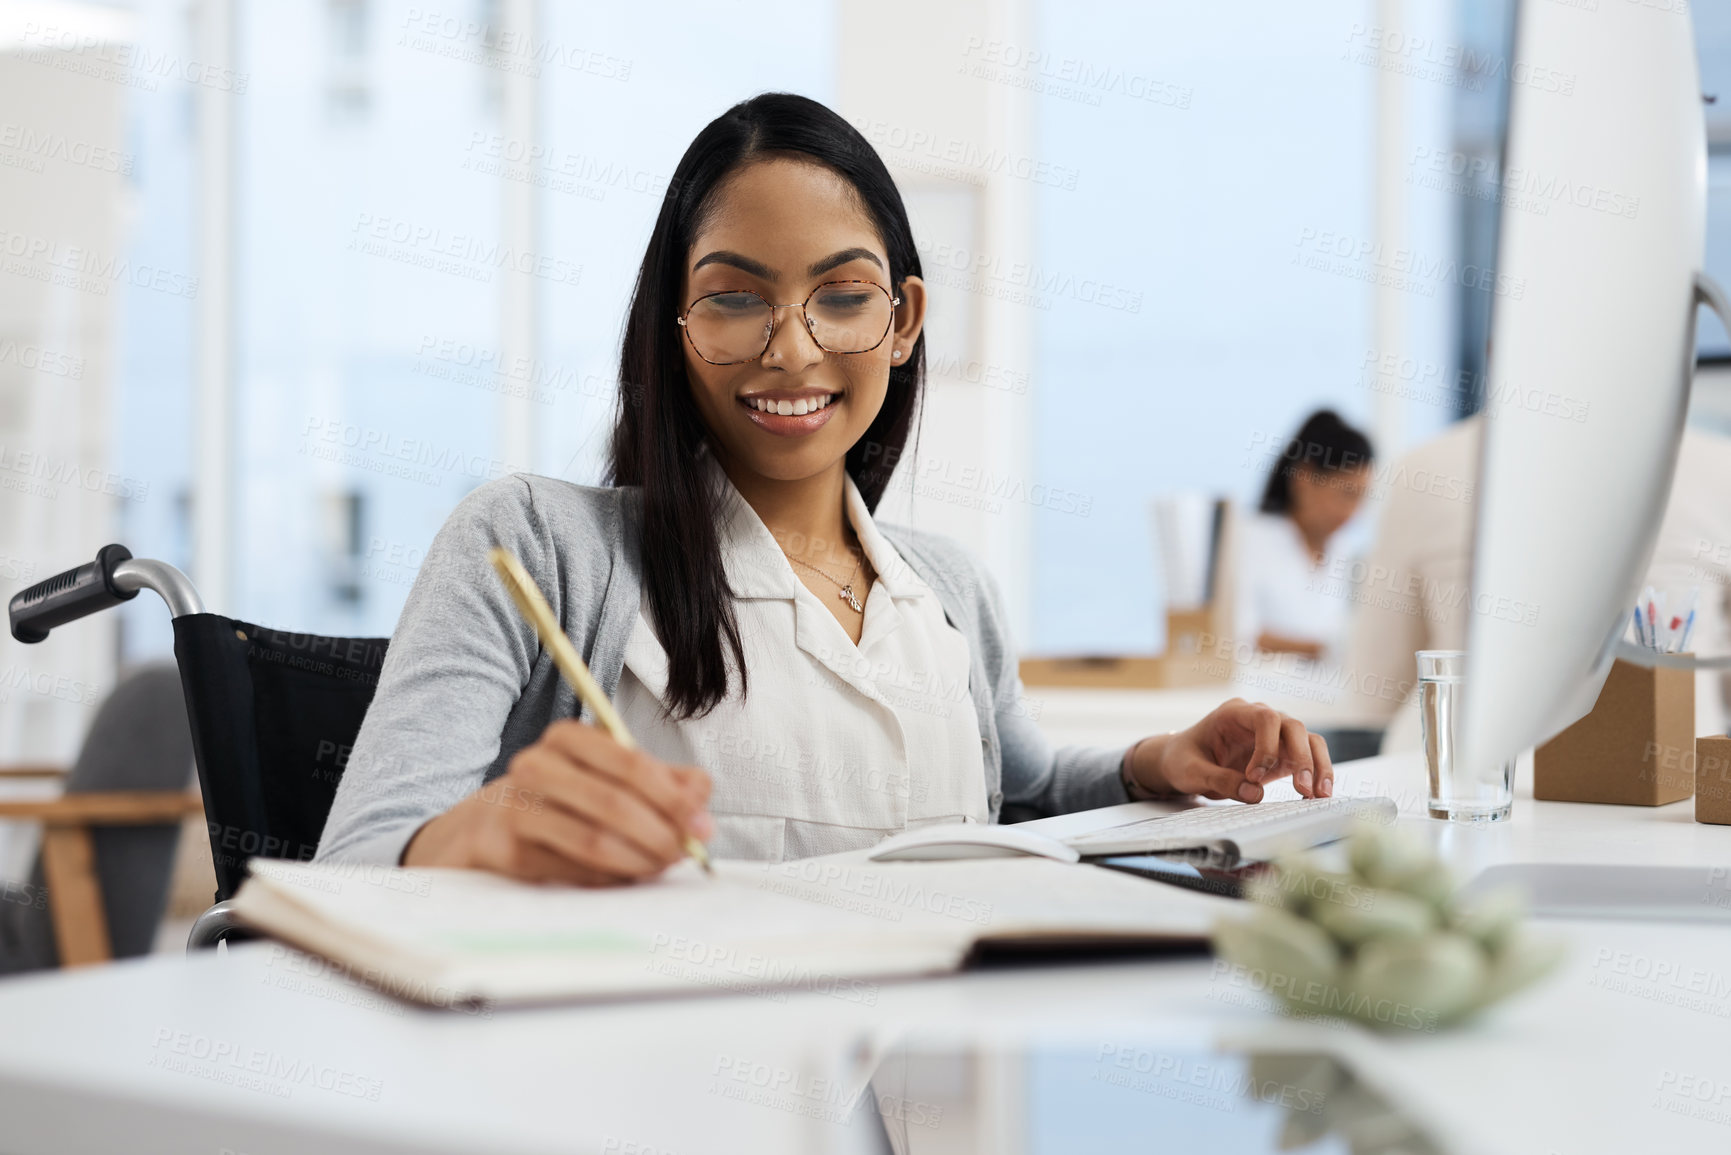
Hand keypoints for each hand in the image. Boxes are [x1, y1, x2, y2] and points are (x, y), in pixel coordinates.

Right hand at [402, 719, 713, 884]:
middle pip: (612, 802)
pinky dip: (606, 879)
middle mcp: (536, 765)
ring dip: (637, 861)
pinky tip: (622, 879)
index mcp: (569, 737)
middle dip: (659, 834)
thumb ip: (663, 781)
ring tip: (658, 868)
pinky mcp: (504, 849)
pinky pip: (570, 870)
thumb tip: (701, 797)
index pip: (629, 762)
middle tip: (684, 853)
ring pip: (592, 840)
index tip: (701, 823)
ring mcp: (515, 807)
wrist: (482, 828)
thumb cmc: (562, 800)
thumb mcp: (611, 779)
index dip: (671, 796)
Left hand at [1124, 698, 1333, 802]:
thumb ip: (1219, 780)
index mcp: (1234, 713)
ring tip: (1319, 795)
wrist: (1183, 763)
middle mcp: (1258, 719)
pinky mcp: (1281, 755)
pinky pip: (1308, 759)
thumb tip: (1254, 793)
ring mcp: (1273, 736)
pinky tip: (1318, 796)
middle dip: (1302, 756)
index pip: (1265, 717)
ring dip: (1317, 766)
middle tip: (1301, 789)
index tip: (1253, 775)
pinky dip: (1316, 775)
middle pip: (1293, 726)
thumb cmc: (1183, 760)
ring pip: (1308, 741)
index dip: (1267, 745)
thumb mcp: (1191, 772)